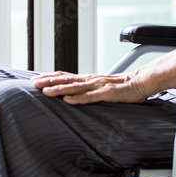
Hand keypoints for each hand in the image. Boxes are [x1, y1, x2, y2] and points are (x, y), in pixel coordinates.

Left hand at [32, 71, 152, 104]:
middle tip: (34, 83)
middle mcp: (91, 80)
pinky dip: (78, 99)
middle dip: (49, 82)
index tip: (36, 78)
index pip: (66, 76)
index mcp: (88, 78)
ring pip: (75, 88)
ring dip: (59, 89)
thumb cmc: (122, 86)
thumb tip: (75, 94)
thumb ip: (89, 89)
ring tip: (45, 92)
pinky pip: (90, 97)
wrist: (141, 82)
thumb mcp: (102, 86)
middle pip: (66, 80)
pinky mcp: (107, 94)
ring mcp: (98, 86)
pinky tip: (68, 100)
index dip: (51, 77)